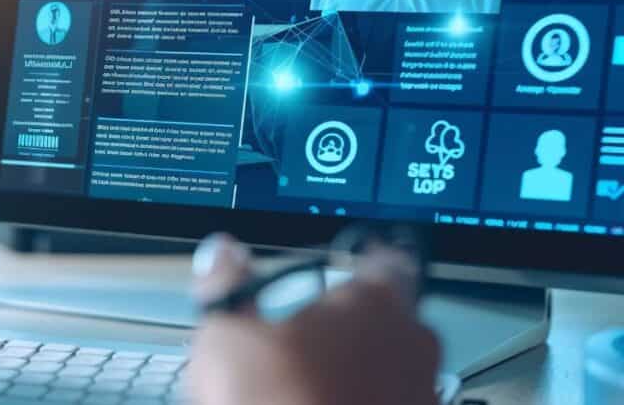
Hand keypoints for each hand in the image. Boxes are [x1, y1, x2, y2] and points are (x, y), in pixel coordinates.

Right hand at [187, 234, 439, 404]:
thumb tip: (221, 253)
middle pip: (390, 316)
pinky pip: (393, 402)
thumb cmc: (275, 403)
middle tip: (312, 332)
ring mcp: (421, 394)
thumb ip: (228, 283)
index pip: (387, 260)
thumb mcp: (228, 334)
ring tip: (313, 381)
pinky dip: (368, 400)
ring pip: (394, 365)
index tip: (347, 265)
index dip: (364, 259)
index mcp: (375, 302)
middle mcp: (412, 344)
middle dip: (356, 321)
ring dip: (364, 367)